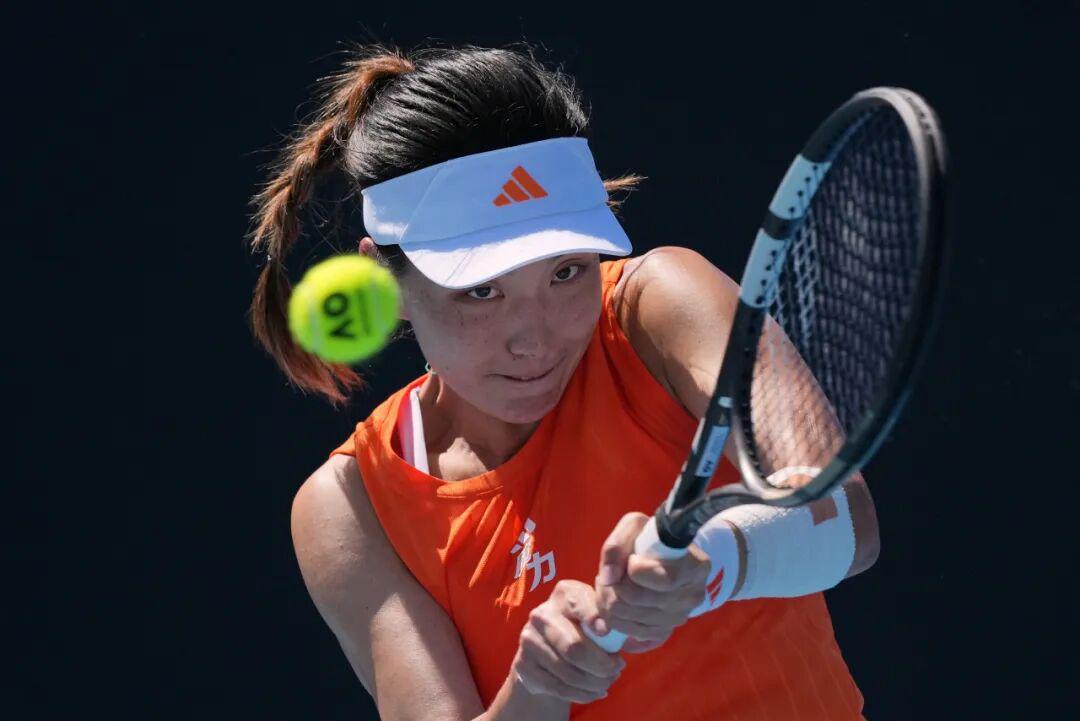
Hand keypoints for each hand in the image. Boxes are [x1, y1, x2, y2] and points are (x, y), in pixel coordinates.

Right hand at [511, 579, 626, 703]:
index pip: (579, 604)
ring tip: (606, 683)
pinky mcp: (523, 664)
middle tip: (616, 670)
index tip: (606, 632)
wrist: (547, 649)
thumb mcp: (596, 617)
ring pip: (567, 671)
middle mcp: (542, 613)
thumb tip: (622, 637)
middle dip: (601, 665)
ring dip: (593, 683)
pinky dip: (581, 694)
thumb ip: (608, 622)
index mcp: (564, 593)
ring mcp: (528, 639)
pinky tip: (593, 692)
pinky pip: (557, 687)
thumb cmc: (583, 629)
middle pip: (574, 646)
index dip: (593, 617)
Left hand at [592, 512, 710, 653]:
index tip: (631, 560)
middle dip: (612, 587)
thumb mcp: (635, 527)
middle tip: (606, 576)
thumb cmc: (650, 539)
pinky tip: (615, 603)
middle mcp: (692, 596)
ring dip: (609, 602)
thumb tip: (608, 578)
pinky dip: (615, 620)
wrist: (663, 558)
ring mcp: (679, 617)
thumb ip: (617, 545)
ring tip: (609, 587)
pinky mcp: (664, 632)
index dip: (636, 571)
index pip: (665, 580)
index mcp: (695, 566)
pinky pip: (631, 634)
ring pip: (629, 619)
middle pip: (638, 600)